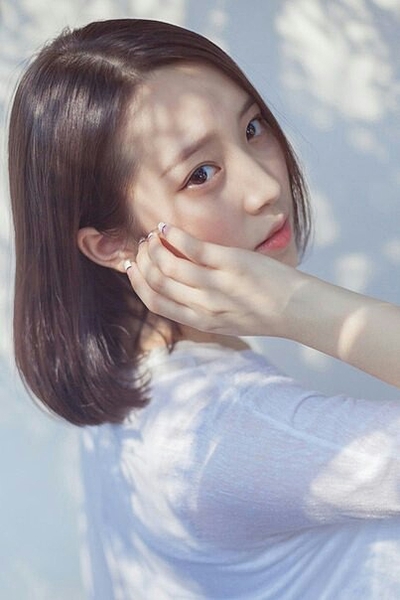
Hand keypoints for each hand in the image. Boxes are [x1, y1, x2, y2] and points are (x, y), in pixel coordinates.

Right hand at [126, 224, 301, 336]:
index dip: (138, 282)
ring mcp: (217, 285)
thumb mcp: (225, 320)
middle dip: (143, 260)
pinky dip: (173, 235)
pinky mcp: (231, 263)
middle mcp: (204, 306)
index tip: (133, 265)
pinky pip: (191, 247)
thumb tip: (176, 285)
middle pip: (157, 281)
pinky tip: (166, 227)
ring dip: (154, 246)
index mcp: (200, 321)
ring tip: (153, 234)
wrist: (298, 309)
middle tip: (143, 245)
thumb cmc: (262, 311)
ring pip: (168, 264)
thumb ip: (200, 307)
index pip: (155, 302)